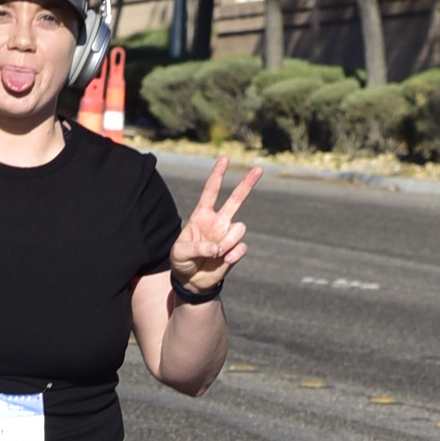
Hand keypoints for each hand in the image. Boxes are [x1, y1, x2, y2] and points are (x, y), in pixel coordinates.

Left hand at [169, 155, 260, 293]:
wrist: (191, 282)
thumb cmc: (181, 262)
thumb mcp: (180, 253)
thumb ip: (197, 247)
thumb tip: (217, 247)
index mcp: (201, 215)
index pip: (210, 191)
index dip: (217, 174)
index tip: (225, 158)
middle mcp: (218, 221)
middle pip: (236, 199)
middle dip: (248, 184)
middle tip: (259, 169)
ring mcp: (228, 235)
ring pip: (239, 228)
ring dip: (228, 241)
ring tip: (216, 254)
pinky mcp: (235, 250)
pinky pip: (242, 247)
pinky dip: (233, 254)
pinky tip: (223, 260)